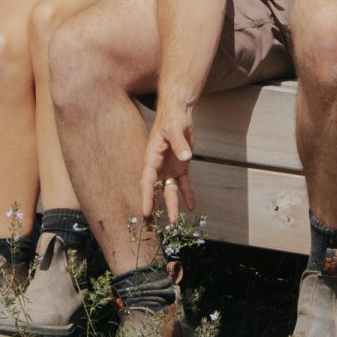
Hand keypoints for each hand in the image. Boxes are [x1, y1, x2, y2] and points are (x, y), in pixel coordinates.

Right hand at [139, 103, 195, 222]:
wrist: (178, 111)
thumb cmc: (172, 118)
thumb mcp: (174, 128)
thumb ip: (179, 143)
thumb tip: (185, 157)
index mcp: (151, 157)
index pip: (147, 181)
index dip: (146, 197)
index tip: (145, 212)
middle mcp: (158, 165)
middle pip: (156, 189)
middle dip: (156, 206)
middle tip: (155, 224)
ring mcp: (169, 167)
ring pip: (169, 190)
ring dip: (172, 204)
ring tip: (174, 222)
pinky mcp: (180, 166)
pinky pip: (183, 184)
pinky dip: (188, 194)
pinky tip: (192, 206)